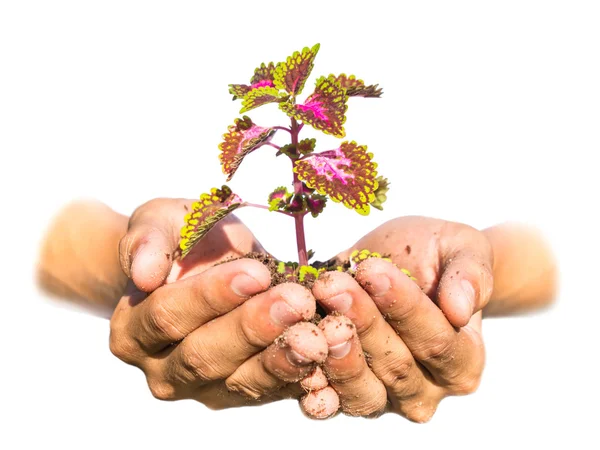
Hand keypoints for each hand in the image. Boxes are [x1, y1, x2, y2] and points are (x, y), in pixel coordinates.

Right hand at [110, 198, 327, 408]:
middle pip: (206, 356)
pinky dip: (304, 377)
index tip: (255, 272)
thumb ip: (146, 241)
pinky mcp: (245, 392)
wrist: (203, 265)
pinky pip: (275, 391)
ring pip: (243, 382)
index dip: (212, 296)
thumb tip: (143, 272)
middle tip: (296, 301)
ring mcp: (206, 389)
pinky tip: (329, 357)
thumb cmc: (180, 240)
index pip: (169, 317)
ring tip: (317, 335)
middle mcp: (164, 370)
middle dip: (254, 328)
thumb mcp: (159, 222)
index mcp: (133, 330)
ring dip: (283, 359)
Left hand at [301, 216, 492, 420]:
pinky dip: (309, 382)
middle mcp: (427, 390)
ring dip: (332, 355)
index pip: (435, 339)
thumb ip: (470, 276)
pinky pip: (328, 398)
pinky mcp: (346, 395)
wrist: (405, 265)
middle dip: (360, 322)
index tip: (373, 269)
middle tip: (331, 285)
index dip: (403, 306)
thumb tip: (462, 308)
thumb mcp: (462, 249)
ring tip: (311, 318)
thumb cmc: (438, 256)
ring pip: (359, 388)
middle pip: (394, 365)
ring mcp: (385, 398)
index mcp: (464, 359)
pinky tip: (292, 359)